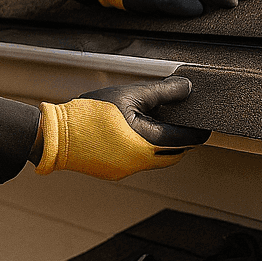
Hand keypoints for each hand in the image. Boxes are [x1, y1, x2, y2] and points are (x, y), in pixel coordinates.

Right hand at [33, 77, 206, 179]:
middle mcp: (142, 162)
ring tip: (152, 122)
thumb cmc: (91, 113)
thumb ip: (162, 92)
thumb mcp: (130, 94)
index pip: (187, 140)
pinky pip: (138, 162)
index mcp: (148, 143)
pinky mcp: (115, 172)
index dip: (199, 130)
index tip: (205, 123)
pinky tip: (130, 133)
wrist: (56, 135)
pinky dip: (142, 149)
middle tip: (181, 122)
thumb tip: (187, 88)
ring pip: (156, 159)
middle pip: (174, 153)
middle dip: (182, 140)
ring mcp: (127, 170)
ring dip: (161, 144)